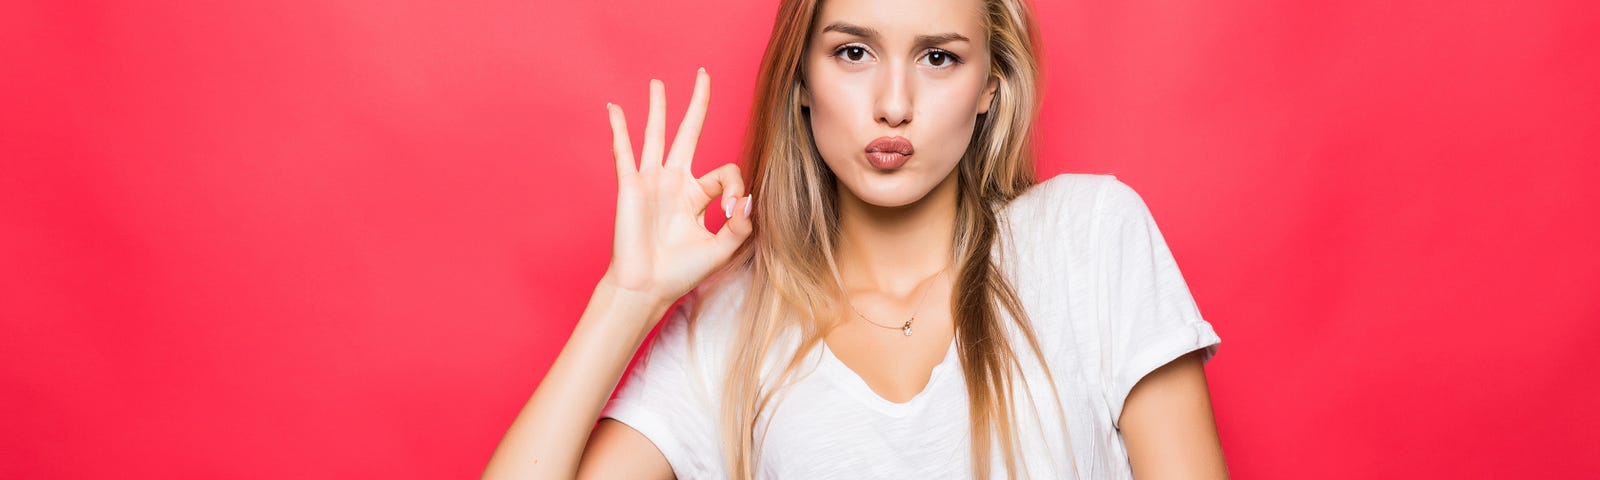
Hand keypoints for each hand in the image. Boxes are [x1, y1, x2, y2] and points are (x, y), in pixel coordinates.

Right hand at [601, 68, 752, 309]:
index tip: (732, 212)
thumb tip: (749, 198)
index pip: (725, 172)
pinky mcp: (631, 186)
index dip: (736, 188)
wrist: (647, 288)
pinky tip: (614, 109)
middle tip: (702, 75)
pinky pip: (624, 152)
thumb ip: (740, 226)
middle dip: (697, 104)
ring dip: (658, 108)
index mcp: (696, 196)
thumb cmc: (680, 273)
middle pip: (688, 133)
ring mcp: (651, 182)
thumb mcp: (721, 249)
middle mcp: (674, 183)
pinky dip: (619, 130)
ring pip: (656, 135)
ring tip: (658, 83)